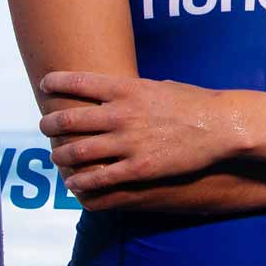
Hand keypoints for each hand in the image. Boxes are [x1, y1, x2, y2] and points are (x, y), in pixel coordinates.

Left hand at [37, 72, 247, 205]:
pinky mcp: (138, 169)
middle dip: (50, 124)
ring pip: (78, 152)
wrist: (220, 126)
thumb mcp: (159, 85)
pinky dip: (80, 181)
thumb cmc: (193, 102)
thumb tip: (115, 88)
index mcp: (126, 89)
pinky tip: (73, 182)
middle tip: (44, 127)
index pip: (77, 82)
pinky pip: (99, 178)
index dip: (55, 83)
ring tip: (56, 156)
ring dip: (60, 155)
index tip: (45, 86)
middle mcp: (121, 114)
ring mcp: (128, 143)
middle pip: (69, 119)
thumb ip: (132, 90)